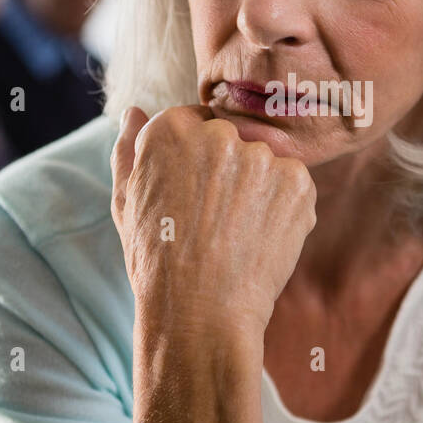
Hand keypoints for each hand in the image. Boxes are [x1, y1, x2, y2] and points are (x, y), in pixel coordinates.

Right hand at [110, 105, 317, 343]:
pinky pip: (293, 184)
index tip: (195, 193)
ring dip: (258, 189)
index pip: (196, 122)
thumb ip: (129, 149)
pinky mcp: (296, 181)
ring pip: (264, 163)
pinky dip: (284, 207)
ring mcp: (261, 157)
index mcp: (170, 128)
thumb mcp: (127, 202)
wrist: (202, 311)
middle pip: (232, 139)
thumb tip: (135, 112)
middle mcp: (218, 133)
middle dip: (228, 171)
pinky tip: (261, 237)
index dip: (197, 161)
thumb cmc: (157, 261)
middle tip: (216, 220)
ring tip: (237, 233)